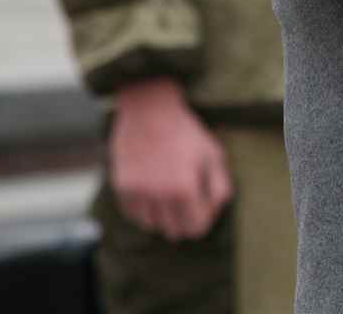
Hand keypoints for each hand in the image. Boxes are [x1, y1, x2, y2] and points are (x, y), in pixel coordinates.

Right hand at [109, 78, 233, 239]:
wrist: (149, 110)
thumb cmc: (186, 132)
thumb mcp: (214, 154)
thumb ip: (220, 188)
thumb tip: (213, 213)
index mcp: (185, 188)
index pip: (196, 229)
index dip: (204, 220)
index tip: (203, 206)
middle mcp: (159, 194)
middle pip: (174, 232)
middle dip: (184, 221)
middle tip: (187, 202)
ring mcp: (138, 192)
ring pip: (152, 226)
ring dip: (162, 216)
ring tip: (168, 195)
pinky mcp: (121, 187)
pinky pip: (133, 214)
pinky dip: (144, 209)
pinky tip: (152, 191)